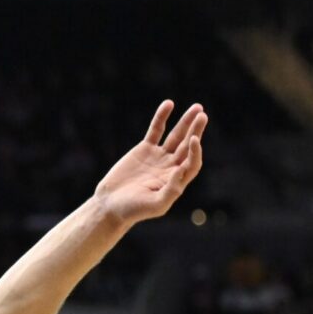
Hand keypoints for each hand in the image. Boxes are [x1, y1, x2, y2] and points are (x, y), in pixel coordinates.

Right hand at [92, 100, 206, 224]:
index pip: (192, 163)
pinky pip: (156, 130)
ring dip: (186, 122)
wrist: (110, 204)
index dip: (196, 151)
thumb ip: (171, 190)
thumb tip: (182, 170)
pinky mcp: (145, 149)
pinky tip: (169, 104)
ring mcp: (159, 157)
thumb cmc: (132, 209)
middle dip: (195, 131)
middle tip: (202, 116)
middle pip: (188, 146)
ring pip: (176, 136)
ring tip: (197, 108)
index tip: (194, 140)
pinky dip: (162, 118)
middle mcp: (171, 167)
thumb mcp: (154, 205)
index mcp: (177, 181)